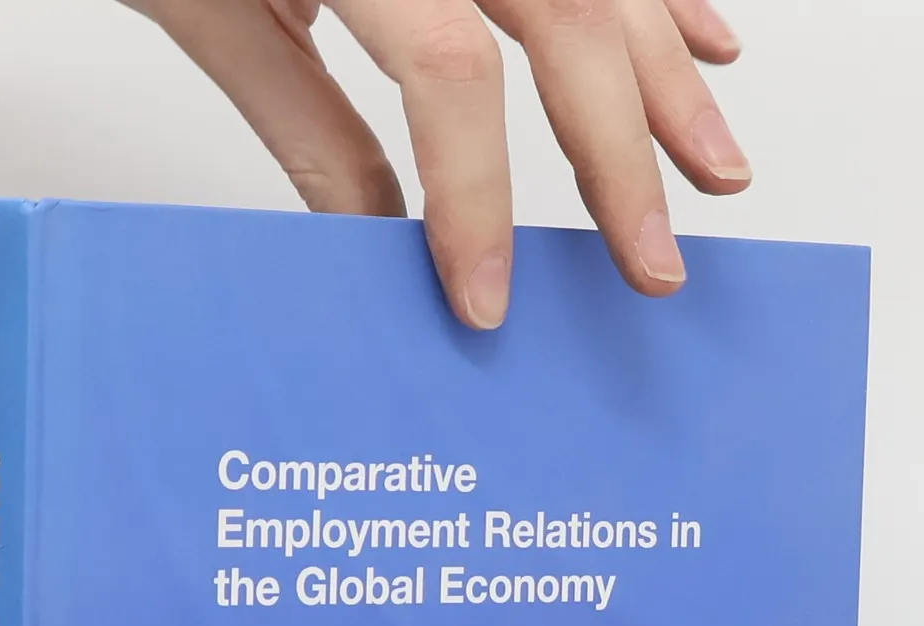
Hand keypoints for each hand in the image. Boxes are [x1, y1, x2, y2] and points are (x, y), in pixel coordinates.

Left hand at [123, 0, 750, 329]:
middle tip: (652, 262)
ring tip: (717, 172)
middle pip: (564, 18)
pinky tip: (704, 43)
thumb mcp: (205, 8)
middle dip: (622, 154)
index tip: (485, 298)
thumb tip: (378, 240)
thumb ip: (303, 123)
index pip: (449, 71)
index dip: (477, 196)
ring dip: (669, 76)